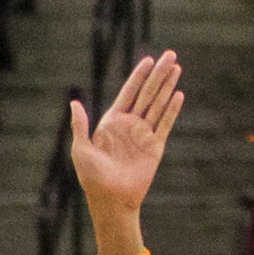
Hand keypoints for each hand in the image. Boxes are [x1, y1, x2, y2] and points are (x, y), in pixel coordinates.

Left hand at [71, 50, 182, 218]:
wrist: (111, 200)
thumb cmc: (92, 177)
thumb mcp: (82, 150)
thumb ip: (81, 125)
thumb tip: (74, 102)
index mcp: (111, 122)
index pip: (128, 93)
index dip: (139, 76)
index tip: (148, 59)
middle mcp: (129, 125)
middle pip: (147, 93)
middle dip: (158, 74)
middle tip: (171, 54)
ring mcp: (143, 134)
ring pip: (158, 104)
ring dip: (168, 86)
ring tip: (177, 67)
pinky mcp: (155, 146)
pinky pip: (165, 123)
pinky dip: (172, 109)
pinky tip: (179, 94)